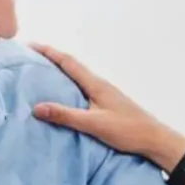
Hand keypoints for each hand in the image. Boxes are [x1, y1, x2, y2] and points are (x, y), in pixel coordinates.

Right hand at [29, 44, 184, 170]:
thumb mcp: (93, 124)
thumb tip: (37, 107)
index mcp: (96, 84)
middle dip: (52, 59)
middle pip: (72, 66)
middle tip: (32, 57)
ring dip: (61, 71)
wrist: (154, 139)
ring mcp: (105, 93)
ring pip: (78, 77)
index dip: (49, 52)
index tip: (31, 46)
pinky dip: (70, 85)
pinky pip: (84, 88)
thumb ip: (66, 116)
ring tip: (43, 73)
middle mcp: (100, 84)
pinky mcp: (108, 103)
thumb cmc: (126, 130)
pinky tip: (66, 94)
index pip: (68, 63)